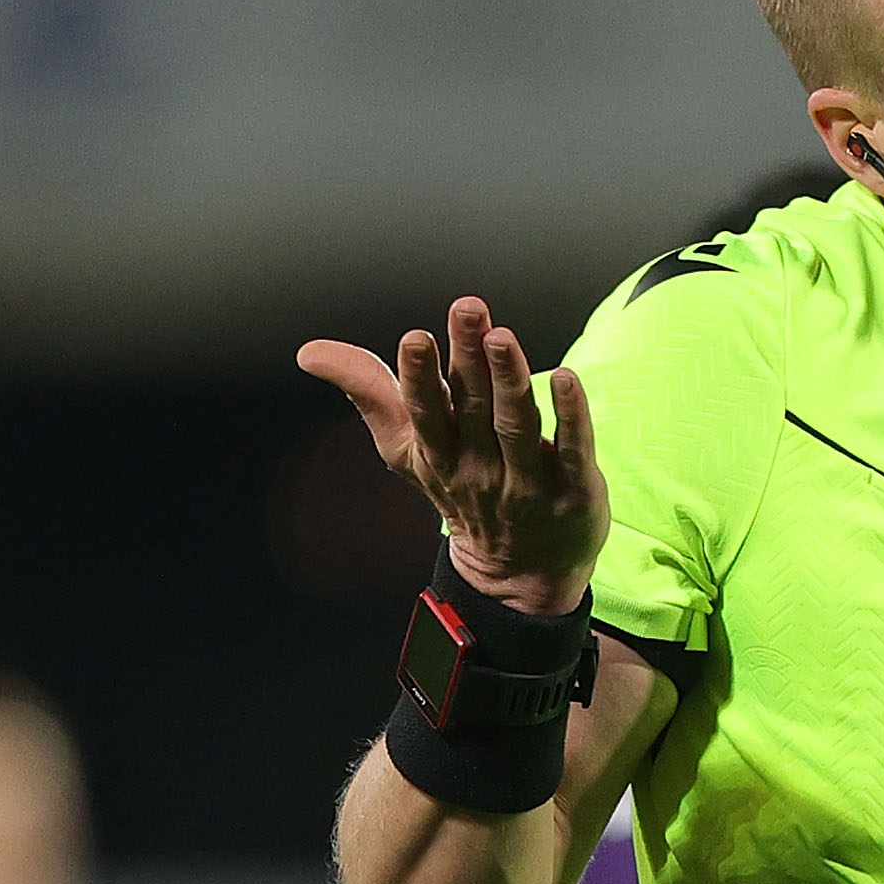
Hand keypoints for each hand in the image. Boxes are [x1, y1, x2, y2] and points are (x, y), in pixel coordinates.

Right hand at [297, 298, 605, 616]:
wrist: (520, 573)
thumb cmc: (462, 492)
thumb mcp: (408, 449)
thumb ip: (370, 393)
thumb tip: (309, 352)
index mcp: (439, 454)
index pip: (426, 414)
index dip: (419, 378)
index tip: (415, 338)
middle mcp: (479, 469)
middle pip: (474, 408)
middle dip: (469, 357)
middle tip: (468, 309)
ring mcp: (528, 483)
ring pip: (517, 426)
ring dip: (511, 380)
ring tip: (504, 338)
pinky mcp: (574, 491)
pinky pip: (574, 451)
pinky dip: (571, 417)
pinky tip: (568, 379)